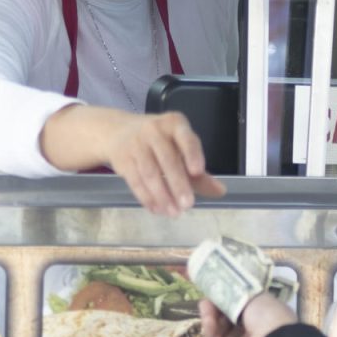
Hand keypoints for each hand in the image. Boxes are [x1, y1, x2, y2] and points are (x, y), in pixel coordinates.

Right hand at [40, 107, 225, 215]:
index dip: (192, 154)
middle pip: (167, 159)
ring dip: (162, 196)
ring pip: (150, 173)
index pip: (185, 138)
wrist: (116, 131)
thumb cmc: (157, 141)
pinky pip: (135, 180)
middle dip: (178, 184)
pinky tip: (157, 210)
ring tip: (174, 213)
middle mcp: (154, 130)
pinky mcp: (122, 158)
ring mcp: (135, 143)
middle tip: (188, 205)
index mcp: (174, 124)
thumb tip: (220, 191)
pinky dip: (146, 197)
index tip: (198, 172)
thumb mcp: (179, 148)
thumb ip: (199, 173)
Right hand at [199, 294, 296, 336]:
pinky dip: (210, 330)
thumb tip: (218, 290)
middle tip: (206, 298)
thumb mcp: (253, 296)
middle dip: (215, 307)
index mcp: (262, 317)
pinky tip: (208, 319)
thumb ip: (234, 293)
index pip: (239, 308)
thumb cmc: (268, 315)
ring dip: (210, 316)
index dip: (226, 298)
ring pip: (219, 330)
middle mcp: (251, 332)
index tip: (215, 289)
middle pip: (226, 319)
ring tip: (204, 306)